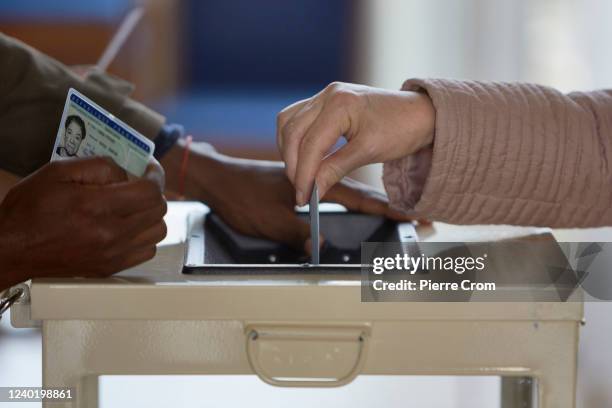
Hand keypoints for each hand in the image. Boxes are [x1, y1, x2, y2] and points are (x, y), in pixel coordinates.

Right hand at [0, 157, 166, 290]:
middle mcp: (109, 234)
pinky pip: (147, 251)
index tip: (150, 168)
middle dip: (153, 191)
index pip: (150, 191)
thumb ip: (98, 166)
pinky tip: (129, 226)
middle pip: (158, 210)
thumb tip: (127, 172)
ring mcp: (112, 254)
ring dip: (152, 214)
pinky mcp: (110, 268)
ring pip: (157, 232)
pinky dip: (145, 236)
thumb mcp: (57, 172)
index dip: (156, 175)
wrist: (11, 249)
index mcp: (96, 207)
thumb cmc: (29, 210)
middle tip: (140, 183)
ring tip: (135, 204)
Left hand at [162, 142, 411, 251]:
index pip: (356, 196)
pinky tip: (348, 203)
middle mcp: (313, 178)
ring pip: (344, 190)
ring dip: (367, 201)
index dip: (383, 207)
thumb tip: (320, 247)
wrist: (217, 178)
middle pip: (356, 192)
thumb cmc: (240, 195)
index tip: (407, 214)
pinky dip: (346, 198)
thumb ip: (295, 233)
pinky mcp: (296, 186)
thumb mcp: (268, 219)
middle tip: (409, 214)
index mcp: (313, 181)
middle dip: (384, 205)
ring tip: (389, 211)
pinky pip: (328, 190)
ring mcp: (306, 181)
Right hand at [277, 82, 434, 204]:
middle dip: (293, 165)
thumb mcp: (368, 152)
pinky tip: (301, 156)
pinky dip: (295, 139)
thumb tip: (313, 190)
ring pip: (289, 123)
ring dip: (289, 151)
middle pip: (293, 132)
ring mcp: (325, 95)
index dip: (304, 174)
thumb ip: (335, 169)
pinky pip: (297, 118)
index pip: (311, 144)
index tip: (304, 197)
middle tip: (300, 190)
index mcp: (340, 103)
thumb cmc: (401, 129)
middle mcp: (328, 94)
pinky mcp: (325, 101)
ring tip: (299, 175)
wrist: (419, 114)